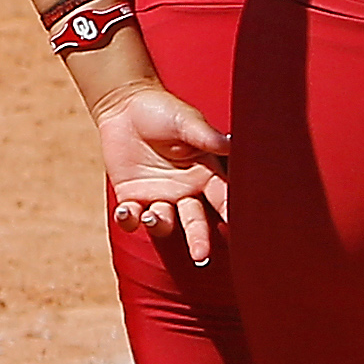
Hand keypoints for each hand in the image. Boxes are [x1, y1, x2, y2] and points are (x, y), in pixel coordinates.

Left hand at [97, 79, 229, 263]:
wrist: (127, 106)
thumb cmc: (163, 111)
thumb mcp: (186, 121)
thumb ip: (205, 136)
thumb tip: (230, 143)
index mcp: (205, 173)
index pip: (221, 197)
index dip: (228, 211)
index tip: (236, 227)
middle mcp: (185, 191)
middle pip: (195, 221)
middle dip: (199, 239)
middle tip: (202, 257)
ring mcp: (158, 197)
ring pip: (164, 222)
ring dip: (160, 224)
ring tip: (154, 217)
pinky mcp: (132, 197)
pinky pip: (132, 218)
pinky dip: (128, 220)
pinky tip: (126, 213)